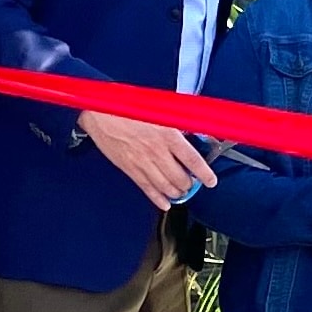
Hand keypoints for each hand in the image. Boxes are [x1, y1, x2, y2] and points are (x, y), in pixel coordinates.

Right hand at [79, 110, 217, 207]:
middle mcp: (157, 152)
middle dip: (189, 185)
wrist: (101, 113)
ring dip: (177, 193)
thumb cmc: (128, 108)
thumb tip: (194, 130)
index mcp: (167, 135)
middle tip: (192, 184)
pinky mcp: (130, 170)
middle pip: (181, 178)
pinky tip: (165, 203)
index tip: (210, 180)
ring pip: (166, 187)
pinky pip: (148, 189)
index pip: (193, 160)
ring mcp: (143, 163)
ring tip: (181, 191)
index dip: (205, 174)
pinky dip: (158, 199)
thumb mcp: (159, 111)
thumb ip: (178, 124)